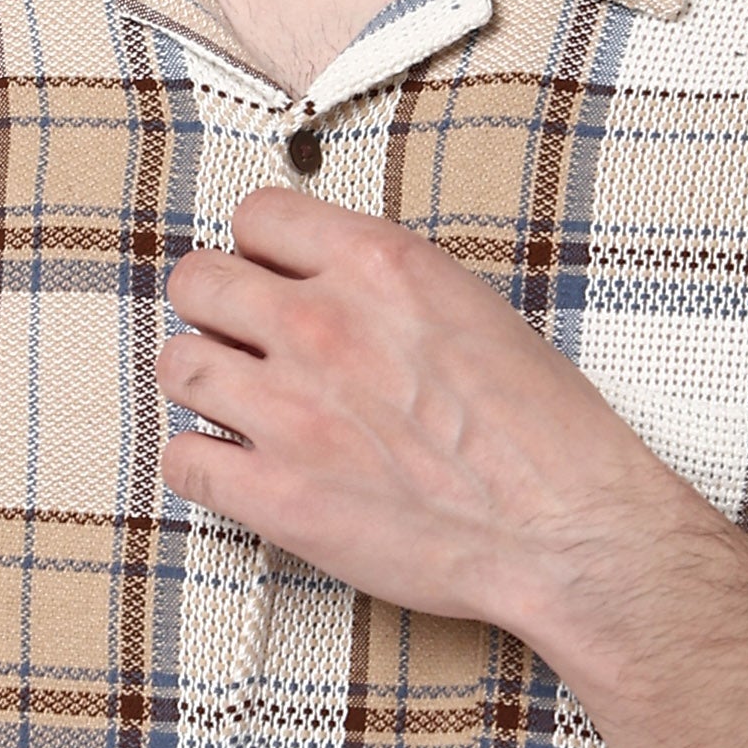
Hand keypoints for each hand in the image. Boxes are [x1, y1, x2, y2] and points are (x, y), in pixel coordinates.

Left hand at [154, 186, 686, 641]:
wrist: (568, 531)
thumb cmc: (543, 436)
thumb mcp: (473, 310)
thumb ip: (389, 287)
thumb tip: (336, 285)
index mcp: (379, 268)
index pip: (258, 216)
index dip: (260, 251)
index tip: (270, 276)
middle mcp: (323, 327)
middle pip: (199, 282)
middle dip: (217, 309)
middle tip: (242, 339)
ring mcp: (291, 411)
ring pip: (179, 366)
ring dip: (205, 382)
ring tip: (238, 404)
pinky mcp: (277, 494)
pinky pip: (184, 461)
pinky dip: (204, 463)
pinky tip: (240, 466)